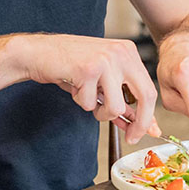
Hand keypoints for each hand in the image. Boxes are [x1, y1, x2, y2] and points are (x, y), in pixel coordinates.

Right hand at [24, 34, 161, 143]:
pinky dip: (81, 102)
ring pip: (116, 107)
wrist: (38, 52)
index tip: (148, 131)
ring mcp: (106, 60)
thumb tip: (144, 123)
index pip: (149, 88)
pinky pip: (90, 104)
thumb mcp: (103, 79)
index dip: (149, 114)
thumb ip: (123, 98)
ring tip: (87, 97)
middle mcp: (121, 53)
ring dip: (100, 112)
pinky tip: (74, 86)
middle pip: (145, 96)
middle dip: (139, 123)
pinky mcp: (88, 69)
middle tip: (131, 137)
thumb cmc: (70, 65)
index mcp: (128, 52)